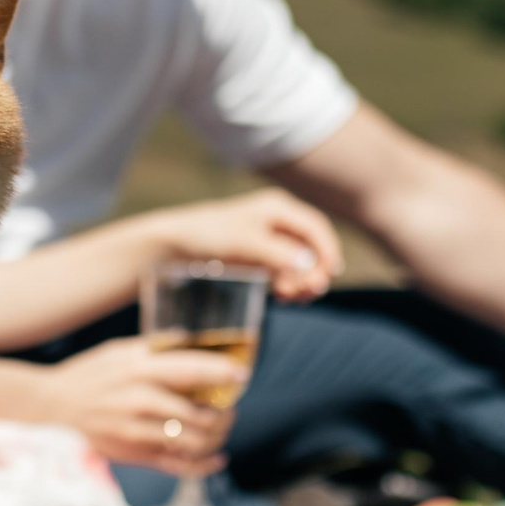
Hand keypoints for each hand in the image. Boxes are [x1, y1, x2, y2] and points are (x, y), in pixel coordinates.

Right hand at [43, 336, 244, 471]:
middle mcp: (139, 400)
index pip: (190, 370)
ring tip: (219, 427)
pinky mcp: (132, 454)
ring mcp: (135, 430)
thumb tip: (191, 339)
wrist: (49, 408)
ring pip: (193, 440)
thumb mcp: (117, 351)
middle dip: (224, 411)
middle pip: (199, 412)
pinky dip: (203, 464)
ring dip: (215, 436)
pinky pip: (177, 465)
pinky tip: (216, 458)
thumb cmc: (87, 375)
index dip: (222, 373)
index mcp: (137, 369)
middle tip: (230, 407)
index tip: (242, 374)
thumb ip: (154, 348)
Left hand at [148, 189, 342, 303]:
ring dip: (302, 281)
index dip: (327, 251)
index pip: (315, 228)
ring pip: (299, 263)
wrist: (175, 244)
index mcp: (278, 207)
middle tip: (309, 294)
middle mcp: (277, 221)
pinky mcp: (258, 257)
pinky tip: (283, 296)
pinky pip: (284, 272)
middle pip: (310, 248)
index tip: (329, 276)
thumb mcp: (245, 243)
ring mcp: (268, 240)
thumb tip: (309, 266)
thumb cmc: (209, 235)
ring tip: (291, 297)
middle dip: (313, 271)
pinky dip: (288, 284)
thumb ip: (278, 253)